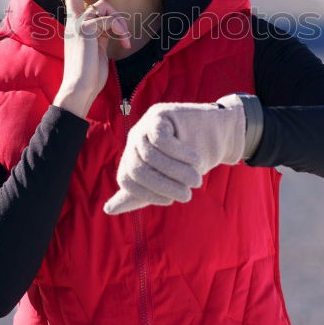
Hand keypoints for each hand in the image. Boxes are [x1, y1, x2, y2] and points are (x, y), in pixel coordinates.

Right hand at [54, 0, 130, 118]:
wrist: (80, 88)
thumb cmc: (90, 74)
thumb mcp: (96, 50)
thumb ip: (100, 35)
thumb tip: (111, 27)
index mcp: (75, 27)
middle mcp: (74, 23)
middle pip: (96, 1)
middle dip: (115, 13)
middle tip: (123, 33)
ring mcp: (78, 25)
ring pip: (103, 6)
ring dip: (119, 21)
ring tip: (123, 38)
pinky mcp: (85, 29)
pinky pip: (108, 19)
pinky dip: (120, 30)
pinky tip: (123, 44)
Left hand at [103, 99, 245, 214]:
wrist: (216, 135)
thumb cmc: (190, 162)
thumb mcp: (163, 181)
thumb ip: (139, 195)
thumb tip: (107, 209)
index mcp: (130, 158)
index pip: (126, 180)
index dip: (147, 194)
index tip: (170, 201)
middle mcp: (133, 141)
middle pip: (137, 169)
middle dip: (163, 186)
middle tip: (187, 195)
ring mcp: (144, 125)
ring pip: (150, 156)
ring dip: (176, 172)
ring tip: (196, 180)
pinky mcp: (158, 115)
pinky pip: (161, 139)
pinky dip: (180, 153)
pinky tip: (196, 160)